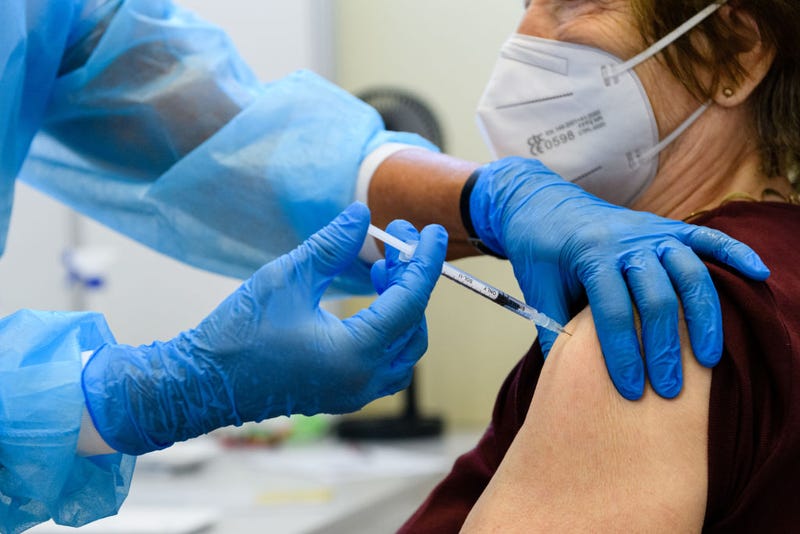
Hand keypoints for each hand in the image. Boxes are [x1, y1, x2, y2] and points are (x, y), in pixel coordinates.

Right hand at [82, 203, 447, 454]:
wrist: (202, 383)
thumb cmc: (239, 332)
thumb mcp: (288, 277)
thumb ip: (332, 245)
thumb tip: (362, 215)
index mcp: (355, 354)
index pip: (409, 301)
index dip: (424, 262)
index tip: (433, 232)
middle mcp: (363, 381)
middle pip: (413, 325)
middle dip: (411, 280)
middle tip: (395, 243)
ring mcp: (354, 393)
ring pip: (404, 347)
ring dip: (401, 305)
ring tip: (378, 266)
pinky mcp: (342, 393)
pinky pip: (384, 361)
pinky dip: (386, 327)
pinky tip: (367, 298)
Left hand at [469, 157, 768, 399]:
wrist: (540, 202)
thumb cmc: (538, 251)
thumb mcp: (538, 290)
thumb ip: (553, 331)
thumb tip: (565, 383)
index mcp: (590, 254)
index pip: (612, 311)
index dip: (623, 354)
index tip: (630, 390)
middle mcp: (626, 241)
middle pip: (656, 298)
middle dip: (665, 348)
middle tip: (669, 390)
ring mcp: (649, 231)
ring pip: (690, 273)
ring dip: (703, 319)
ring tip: (709, 360)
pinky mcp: (664, 226)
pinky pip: (705, 239)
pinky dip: (734, 253)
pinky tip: (758, 274)